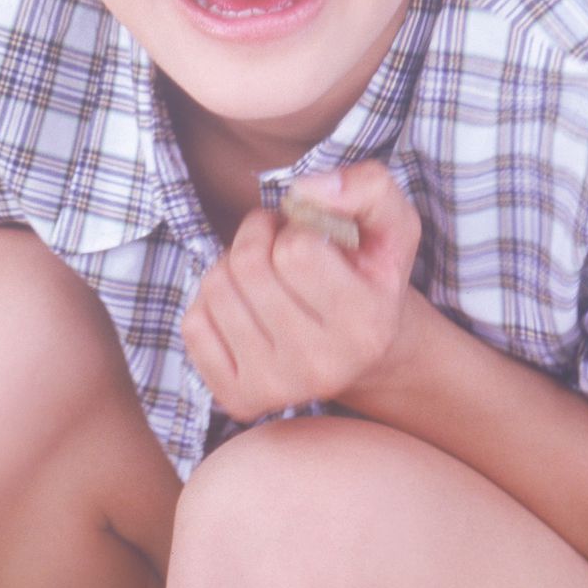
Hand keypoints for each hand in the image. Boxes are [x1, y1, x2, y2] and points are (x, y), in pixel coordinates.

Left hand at [182, 163, 421, 420]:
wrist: (363, 355)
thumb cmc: (371, 278)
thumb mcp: (394, 225)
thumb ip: (367, 188)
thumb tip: (303, 189)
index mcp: (365, 325)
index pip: (295, 249)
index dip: (295, 226)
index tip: (311, 235)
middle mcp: (322, 366)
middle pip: (248, 266)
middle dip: (258, 236)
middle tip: (279, 245)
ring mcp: (276, 388)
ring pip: (216, 288)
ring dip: (233, 263)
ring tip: (264, 272)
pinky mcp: (238, 399)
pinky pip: (194, 324)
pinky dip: (212, 300)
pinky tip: (245, 305)